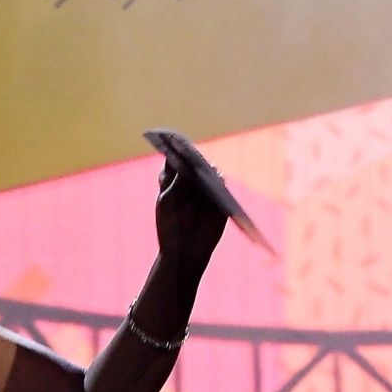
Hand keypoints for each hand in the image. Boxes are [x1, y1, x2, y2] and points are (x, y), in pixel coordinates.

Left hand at [154, 150, 227, 281]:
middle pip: (193, 163)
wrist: (184, 252)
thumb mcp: (170, 203)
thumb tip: (187, 163)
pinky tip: (217, 181)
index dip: (175, 149)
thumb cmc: (171, 227)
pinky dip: (220, 183)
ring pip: (209, 172)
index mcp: (173, 180)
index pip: (175, 158)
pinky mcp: (219, 200)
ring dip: (208, 169)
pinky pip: (222, 186)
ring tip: (204, 167)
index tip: (172, 139)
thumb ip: (177, 182)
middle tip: (190, 150)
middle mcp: (190, 181)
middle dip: (193, 157)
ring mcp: (206, 189)